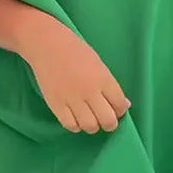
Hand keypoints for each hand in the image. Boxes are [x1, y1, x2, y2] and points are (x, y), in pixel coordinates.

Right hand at [18, 13, 130, 133]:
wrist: (47, 45)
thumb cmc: (75, 51)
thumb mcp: (99, 64)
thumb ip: (111, 86)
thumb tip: (124, 105)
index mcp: (103, 78)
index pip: (120, 105)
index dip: (120, 111)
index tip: (116, 109)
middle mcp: (90, 91)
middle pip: (108, 121)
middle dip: (110, 123)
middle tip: (105, 119)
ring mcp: (72, 99)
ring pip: (90, 126)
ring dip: (92, 125)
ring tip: (89, 118)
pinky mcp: (56, 104)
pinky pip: (70, 125)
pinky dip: (76, 125)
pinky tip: (75, 117)